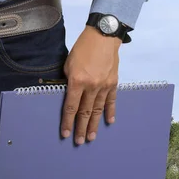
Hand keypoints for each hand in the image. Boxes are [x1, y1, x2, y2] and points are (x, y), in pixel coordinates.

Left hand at [61, 25, 121, 144]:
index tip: (65, 134)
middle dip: (81, 128)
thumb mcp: (69, 63)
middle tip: (79, 141)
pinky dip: (110, 111)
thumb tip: (71, 94)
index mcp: (77, 81)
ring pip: (98, 109)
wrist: (103, 37)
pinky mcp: (113, 83)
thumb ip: (70, 80)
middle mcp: (91, 86)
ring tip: (91, 137)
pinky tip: (109, 121)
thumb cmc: (83, 48)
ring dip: (94, 124)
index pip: (71, 107)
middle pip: (85, 112)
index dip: (68, 122)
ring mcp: (104, 85)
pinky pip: (111, 100)